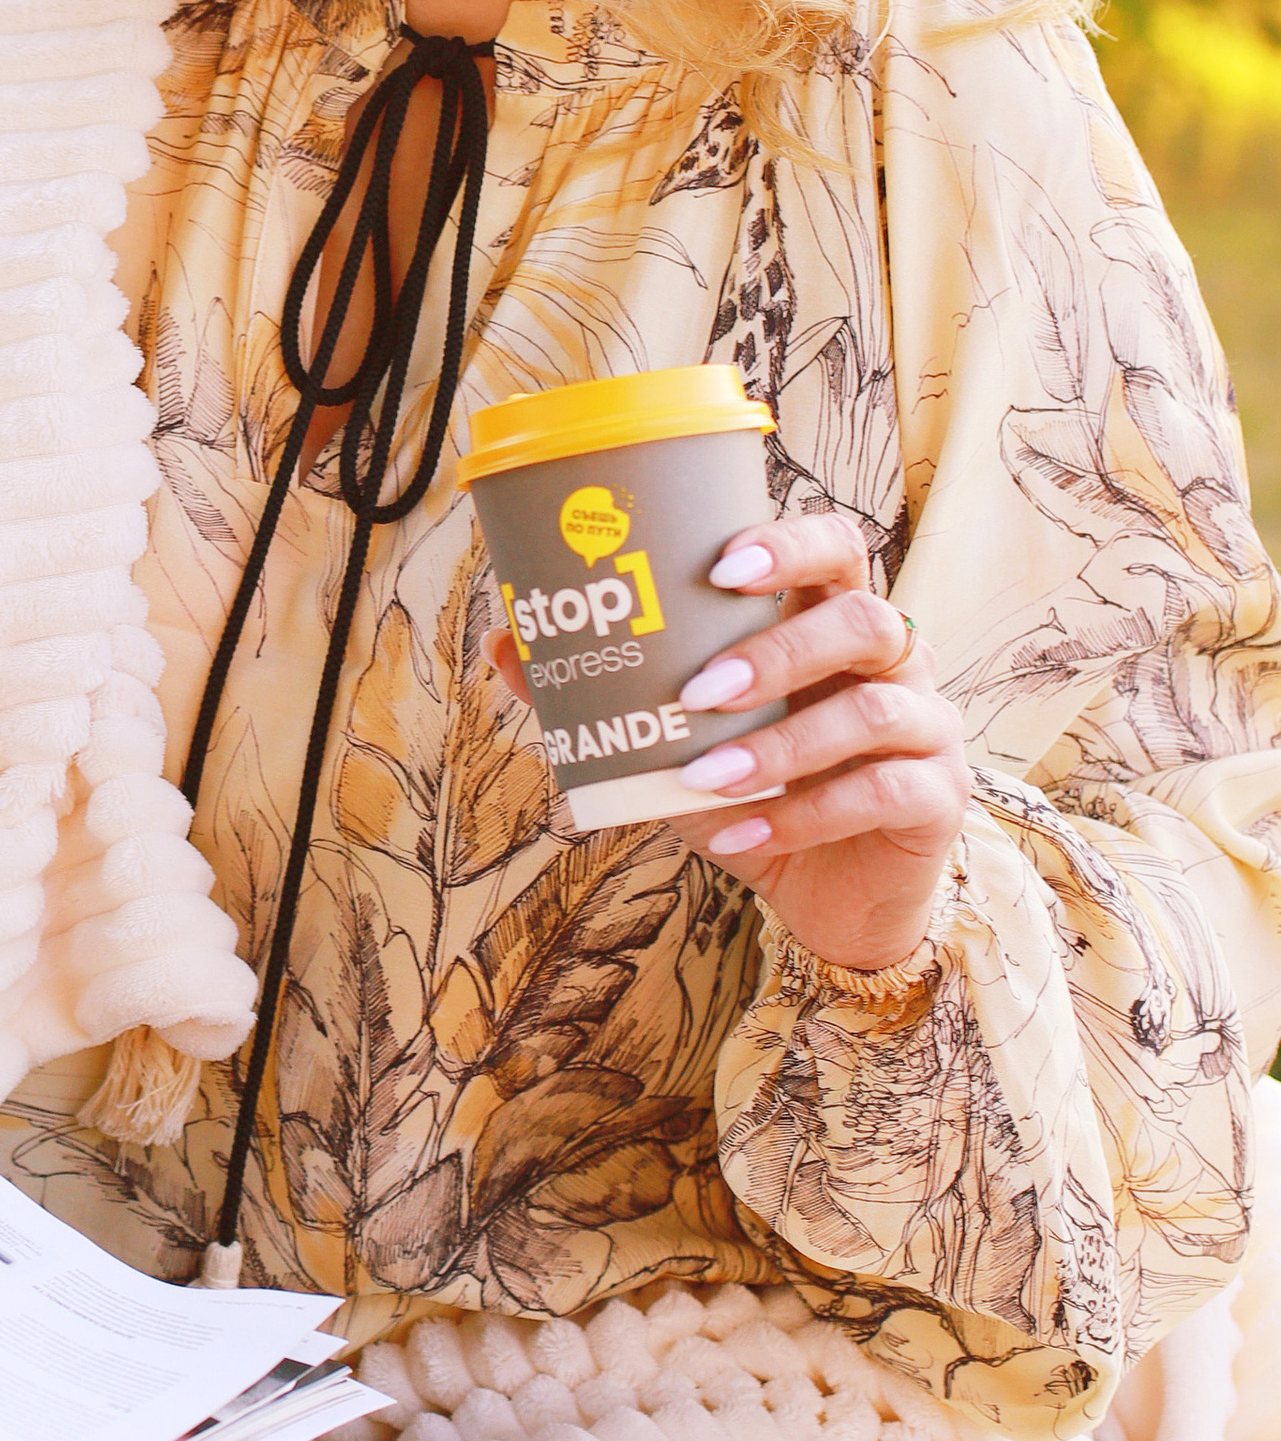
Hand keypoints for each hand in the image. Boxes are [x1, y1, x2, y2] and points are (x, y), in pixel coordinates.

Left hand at [485, 508, 968, 974]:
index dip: (787, 543)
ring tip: (708, 776)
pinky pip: (882, 792)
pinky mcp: (936, 799)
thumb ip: (606, 689)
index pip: (835, 546)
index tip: (719, 565)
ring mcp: (925, 726)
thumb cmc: (753, 792)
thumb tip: (505, 639)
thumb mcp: (675, 740)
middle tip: (699, 687)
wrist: (824, 897)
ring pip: (873, 709)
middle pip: (865, 617)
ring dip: (782, 743)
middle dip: (778, 649)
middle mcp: (893, 660)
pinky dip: (802, 816)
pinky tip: (738, 836)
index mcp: (830, 620)